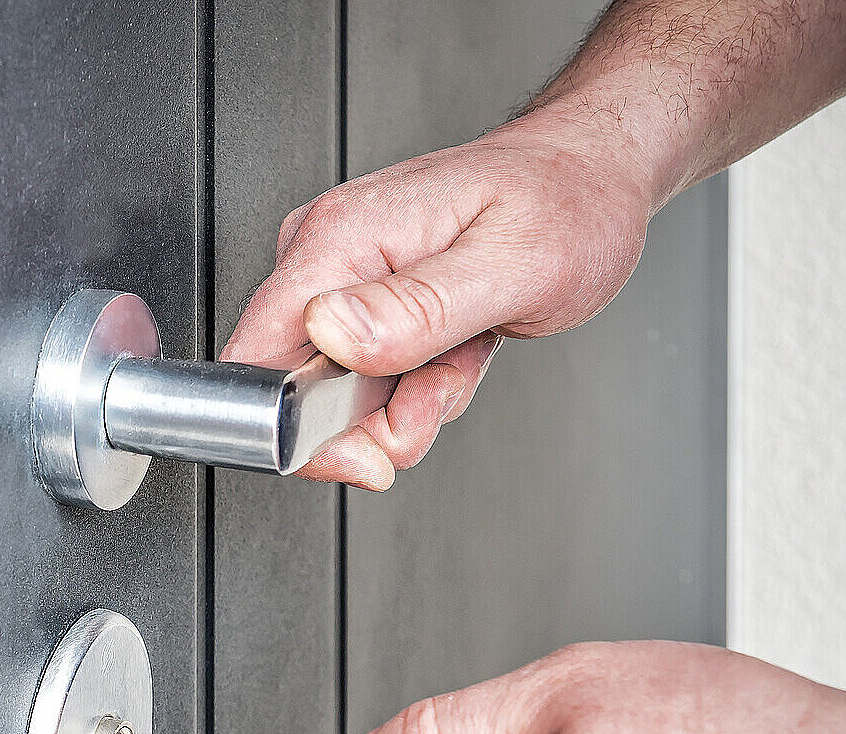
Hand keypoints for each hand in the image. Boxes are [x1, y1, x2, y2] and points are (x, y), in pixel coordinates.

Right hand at [221, 111, 654, 489]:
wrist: (590, 176)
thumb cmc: (564, 203)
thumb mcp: (510, 264)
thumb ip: (416, 307)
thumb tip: (329, 332)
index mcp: (340, 239)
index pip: (256, 361)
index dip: (298, 428)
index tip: (371, 446)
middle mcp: (325, 254)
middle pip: (293, 390)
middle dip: (372, 421)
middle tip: (443, 385)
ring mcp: (341, 278)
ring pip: (334, 395)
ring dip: (405, 403)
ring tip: (461, 354)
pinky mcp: (362, 300)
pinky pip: (365, 379)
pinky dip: (415, 387)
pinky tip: (454, 349)